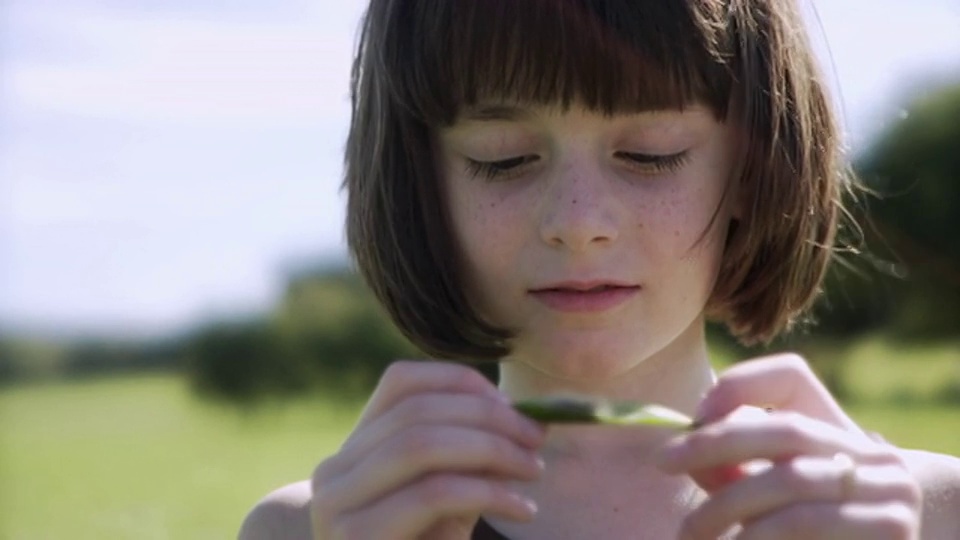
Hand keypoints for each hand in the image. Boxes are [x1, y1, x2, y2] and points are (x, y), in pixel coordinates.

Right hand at [309, 360, 545, 538]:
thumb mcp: (450, 496)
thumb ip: (474, 455)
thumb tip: (533, 416)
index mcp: (354, 448)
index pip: (400, 382)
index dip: (462, 383)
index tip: (514, 406)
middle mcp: (334, 469)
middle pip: (418, 412)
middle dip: (489, 418)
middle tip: (538, 439)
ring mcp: (335, 504)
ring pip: (420, 445)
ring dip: (491, 450)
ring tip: (533, 472)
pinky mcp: (356, 537)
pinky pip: (431, 493)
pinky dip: (487, 492)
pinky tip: (523, 508)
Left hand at [656, 354, 921, 538]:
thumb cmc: (801, 538)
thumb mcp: (763, 494)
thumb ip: (731, 468)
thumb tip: (683, 456)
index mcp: (840, 433)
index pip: (792, 376)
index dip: (739, 385)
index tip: (692, 414)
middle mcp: (875, 455)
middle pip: (785, 429)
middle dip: (715, 443)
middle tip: (663, 462)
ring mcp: (891, 491)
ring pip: (789, 480)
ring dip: (727, 506)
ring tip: (690, 533)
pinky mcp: (892, 529)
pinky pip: (804, 524)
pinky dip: (754, 536)